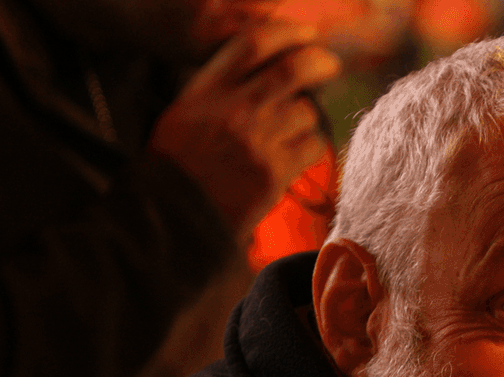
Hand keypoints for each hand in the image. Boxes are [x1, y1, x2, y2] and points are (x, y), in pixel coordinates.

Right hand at [149, 19, 341, 242]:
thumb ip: (220, 88)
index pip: (253, 44)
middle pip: (294, 69)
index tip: (305, 33)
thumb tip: (265, 68)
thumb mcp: (184, 113)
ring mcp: (258, 141)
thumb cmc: (178, 166)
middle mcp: (235, 109)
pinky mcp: (276, 171)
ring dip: (307, 116)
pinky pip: (312, 146)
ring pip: (306, 111)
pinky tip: (294, 155)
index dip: (286, 33)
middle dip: (319, 62)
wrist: (174, 216)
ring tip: (291, 130)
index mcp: (207, 90)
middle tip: (329, 65)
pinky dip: (310, 147)